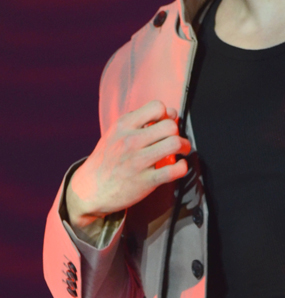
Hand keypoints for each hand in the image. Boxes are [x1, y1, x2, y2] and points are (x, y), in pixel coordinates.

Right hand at [66, 100, 190, 231]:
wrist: (88, 190)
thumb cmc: (106, 160)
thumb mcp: (115, 134)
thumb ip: (140, 122)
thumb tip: (171, 113)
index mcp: (123, 126)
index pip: (157, 107)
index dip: (166, 114)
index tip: (165, 124)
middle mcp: (130, 141)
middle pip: (170, 126)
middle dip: (178, 132)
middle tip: (176, 140)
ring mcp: (137, 161)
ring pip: (174, 144)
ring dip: (184, 147)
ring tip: (181, 151)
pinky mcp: (145, 181)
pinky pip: (174, 170)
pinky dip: (182, 167)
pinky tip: (178, 167)